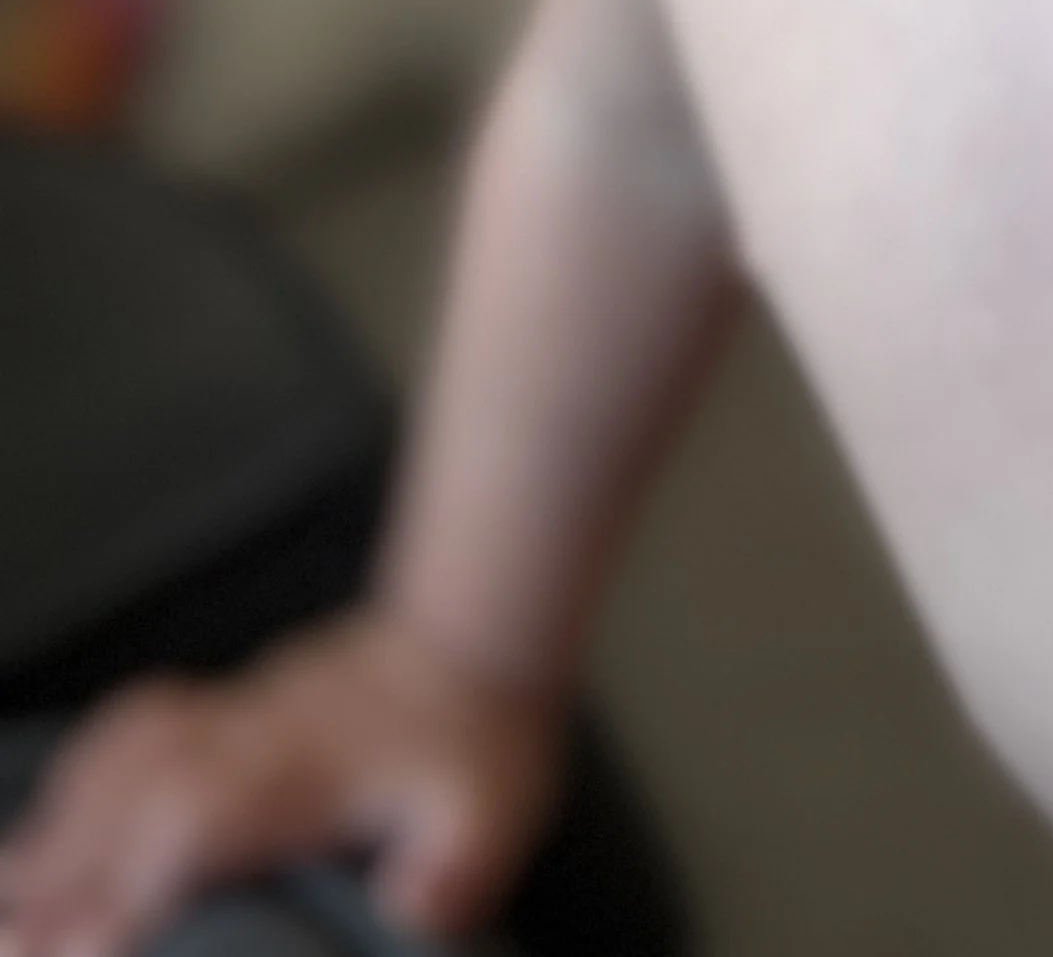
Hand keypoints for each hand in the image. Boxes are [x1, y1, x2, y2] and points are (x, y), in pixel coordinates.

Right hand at [0, 611, 564, 955]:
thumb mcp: (488, 813)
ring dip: (59, 826)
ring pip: (117, 761)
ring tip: (10, 895)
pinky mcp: (223, 711)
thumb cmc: (475, 743)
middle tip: (12, 937)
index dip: (131, 878)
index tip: (84, 939)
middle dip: (61, 868)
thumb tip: (410, 908)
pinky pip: (130, 731)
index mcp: (296, 773)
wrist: (473, 643)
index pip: (189, 820)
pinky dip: (82, 775)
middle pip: (127, 796)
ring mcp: (228, 718)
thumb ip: (449, 870)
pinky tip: (56, 821)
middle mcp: (245, 741)